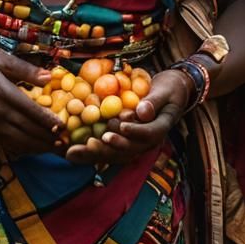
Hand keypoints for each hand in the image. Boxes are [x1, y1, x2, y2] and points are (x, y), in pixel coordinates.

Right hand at [0, 51, 64, 158]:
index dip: (48, 121)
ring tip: (53, 148)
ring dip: (37, 146)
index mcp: (2, 92)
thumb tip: (49, 76)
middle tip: (64, 142)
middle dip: (47, 137)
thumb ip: (25, 69)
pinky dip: (22, 148)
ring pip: (18, 141)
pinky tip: (33, 148)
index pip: (30, 111)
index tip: (62, 127)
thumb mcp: (1, 60)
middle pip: (27, 129)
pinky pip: (6, 144)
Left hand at [64, 69, 191, 166]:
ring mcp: (136, 144)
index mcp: (160, 129)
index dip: (134, 131)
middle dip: (108, 148)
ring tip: (73, 153)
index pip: (147, 134)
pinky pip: (109, 149)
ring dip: (94, 155)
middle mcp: (148, 141)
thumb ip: (154, 101)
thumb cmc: (169, 89)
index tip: (120, 125)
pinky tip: (73, 153)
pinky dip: (92, 152)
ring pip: (115, 154)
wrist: (171, 93)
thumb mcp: (165, 90)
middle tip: (90, 144)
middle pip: (128, 150)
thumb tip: (142, 111)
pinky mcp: (125, 141)